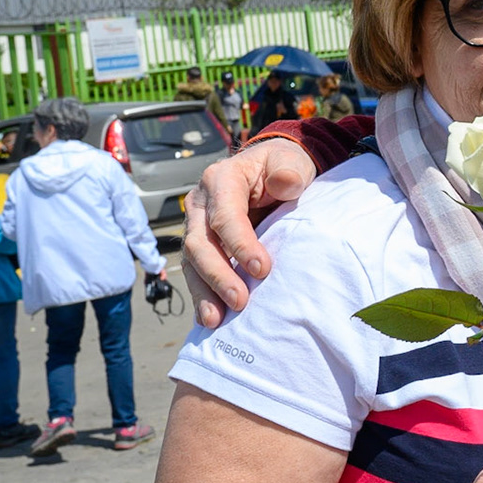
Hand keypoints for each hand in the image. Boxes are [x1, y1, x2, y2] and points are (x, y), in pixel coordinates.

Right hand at [183, 137, 316, 326]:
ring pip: (192, 262)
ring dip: (205, 292)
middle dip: (219, 275)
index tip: (262, 268)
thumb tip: (286, 184)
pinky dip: (203, 295)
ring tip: (216, 320)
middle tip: (240, 301)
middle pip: (200, 243)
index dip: (240, 244)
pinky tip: (209, 318)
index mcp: (221, 179)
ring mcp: (196, 224)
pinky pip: (196, 271)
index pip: (225, 216)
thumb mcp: (290, 161)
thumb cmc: (282, 166)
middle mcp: (200, 203)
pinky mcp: (201, 244)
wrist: (271, 169)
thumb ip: (289, 171)